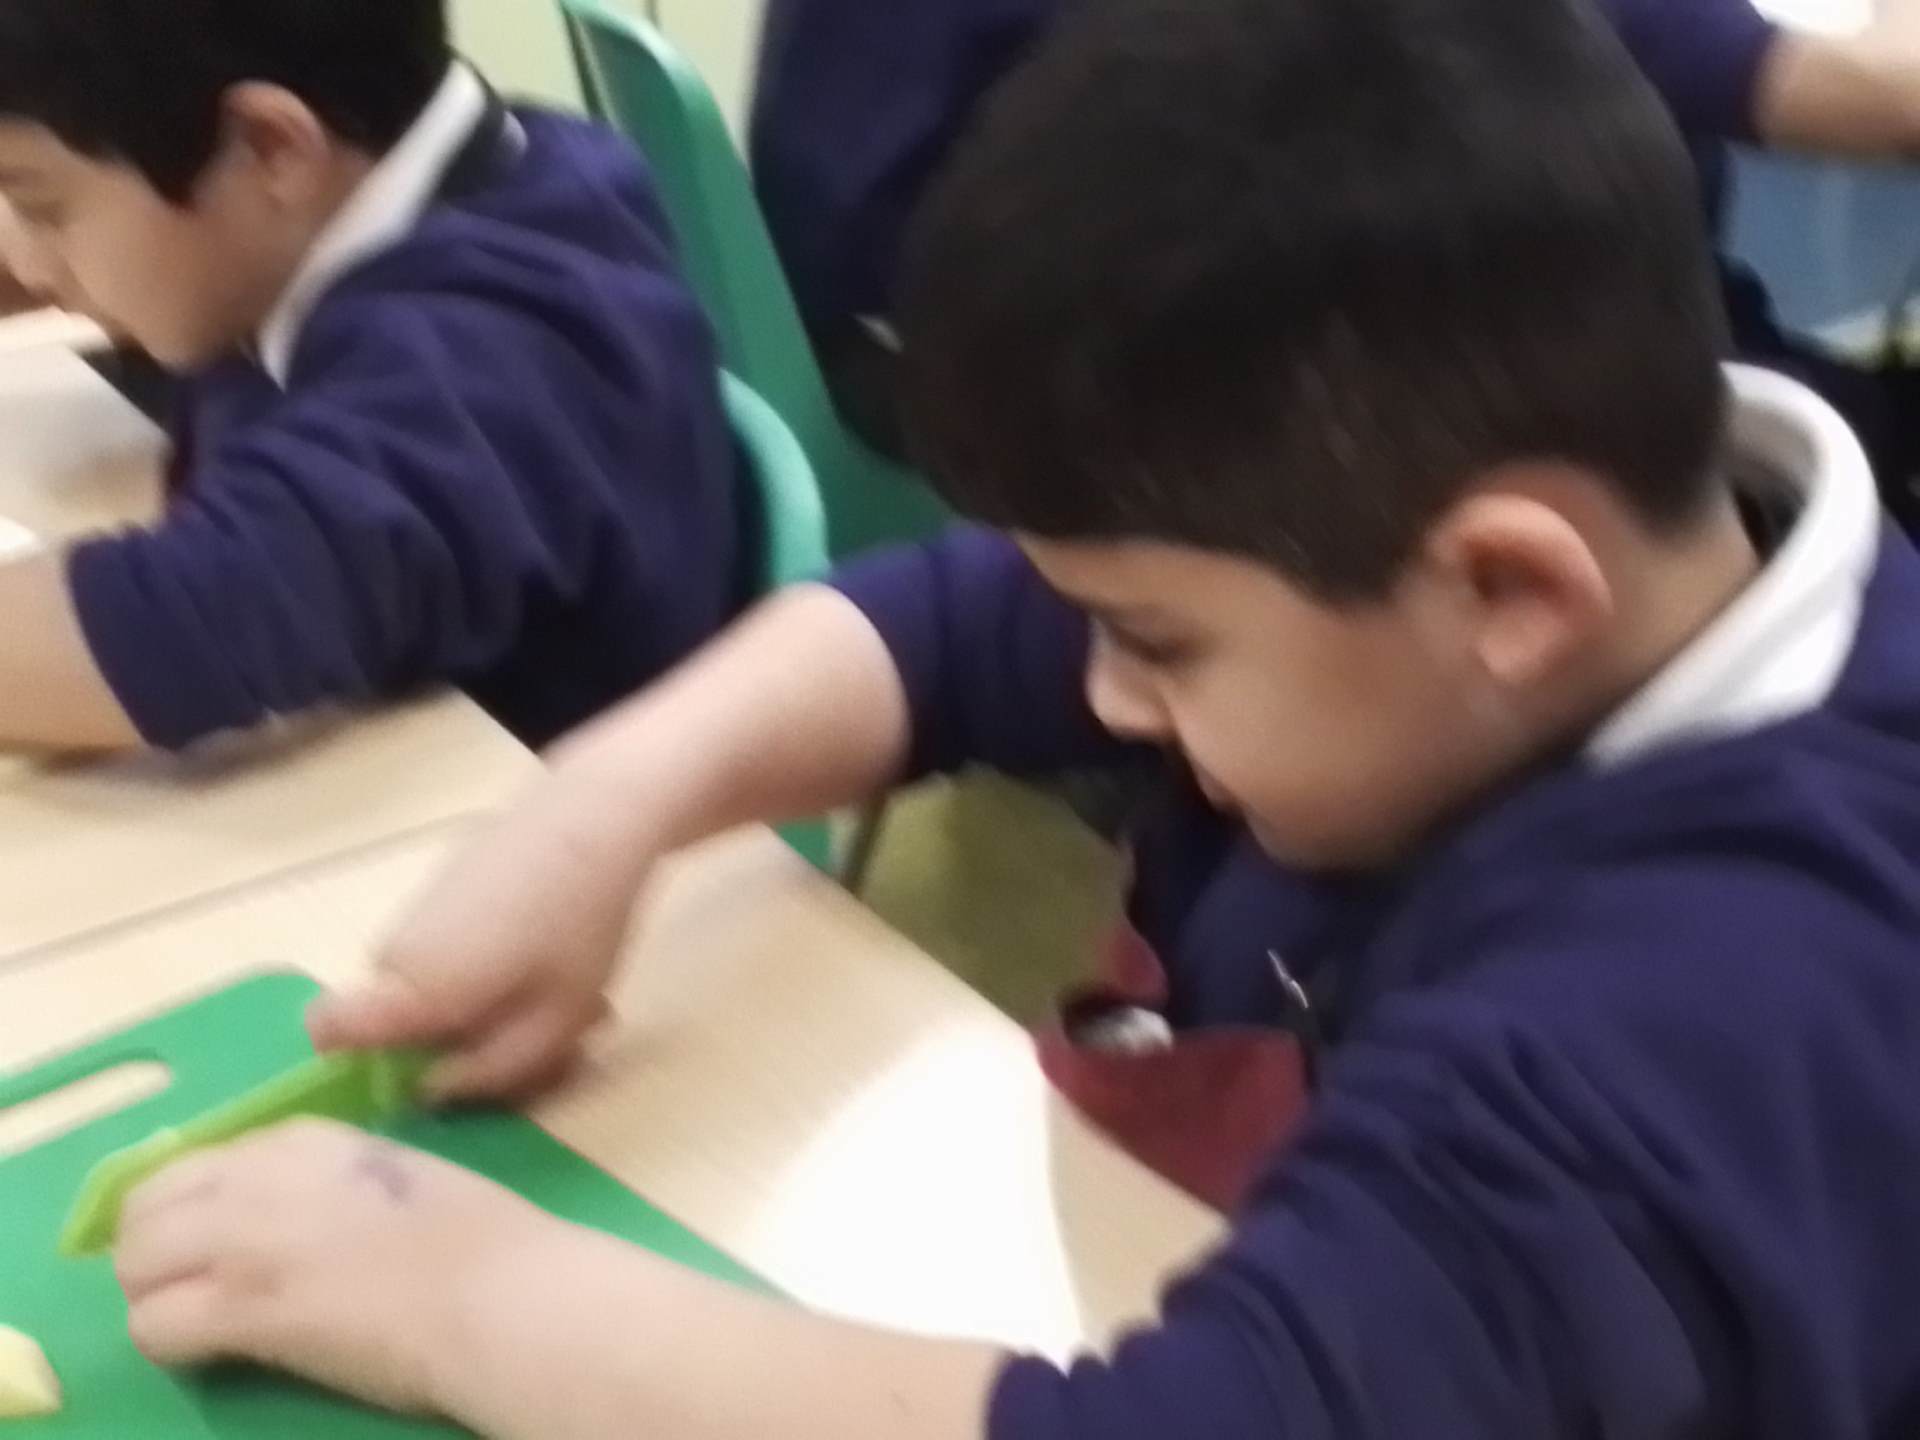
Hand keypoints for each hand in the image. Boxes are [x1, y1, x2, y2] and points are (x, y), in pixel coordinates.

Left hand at [114, 1119, 555, 1417]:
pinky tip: (213, 1351)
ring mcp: (246, 1240)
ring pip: (136, 1264)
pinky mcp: (244, 1309)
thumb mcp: (400, 1173)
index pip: (201, 1162)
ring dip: (157, 1295)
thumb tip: (299, 1208)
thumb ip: (335, 1179)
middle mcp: (262, 1175)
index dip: (199, 1208)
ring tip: (200, 1320)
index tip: (221, 1239)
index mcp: (307, 1139)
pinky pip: (153, 1328)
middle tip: (193, 1285)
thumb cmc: (481, 1238)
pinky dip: (170, 1343)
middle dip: (157, 1249)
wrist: (503, 1294)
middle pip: (148, 1207)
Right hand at [309, 772, 661, 1101]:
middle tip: (545, 1038)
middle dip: (462, 1043)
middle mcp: (396, 951)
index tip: (420, 1072)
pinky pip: (451, 955)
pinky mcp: (442, 892)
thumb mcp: (555, 1022)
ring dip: (491, 1006)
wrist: (594, 814)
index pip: (327, 1031)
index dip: (351, 1062)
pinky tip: (557, 958)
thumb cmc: (578, 926)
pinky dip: (495, 969)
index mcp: (412, 989)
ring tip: (568, 995)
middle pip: (400, 1024)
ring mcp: (417, 916)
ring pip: (433, 990)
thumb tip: (431, 1092)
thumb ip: (490, 1073)